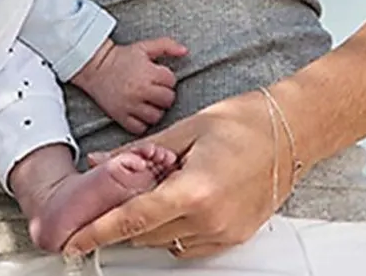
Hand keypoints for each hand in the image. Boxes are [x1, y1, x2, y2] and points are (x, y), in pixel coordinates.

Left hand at [64, 87, 291, 259]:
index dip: (98, 232)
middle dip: (124, 218)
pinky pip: (190, 243)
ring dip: (151, 222)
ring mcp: (225, 233)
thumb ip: (140, 151)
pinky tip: (179, 198)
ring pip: (167, 241)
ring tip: (156, 187)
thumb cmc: (244, 121)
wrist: (293, 130)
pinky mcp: (235, 237)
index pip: (134, 219)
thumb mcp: (187, 128)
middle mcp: (210, 220)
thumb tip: (101, 161)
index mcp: (195, 190)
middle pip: (146, 234)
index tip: (73, 240)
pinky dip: (175, 227)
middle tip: (112, 195)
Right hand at [69, 37, 186, 133]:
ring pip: (156, 117)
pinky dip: (142, 123)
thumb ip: (166, 46)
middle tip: (156, 90)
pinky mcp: (121, 117)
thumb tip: (184, 50)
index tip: (159, 77)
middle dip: (164, 95)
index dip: (167, 79)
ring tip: (148, 102)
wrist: (96, 67)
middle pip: (167, 101)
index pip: (171, 82)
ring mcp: (130, 105)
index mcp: (148, 72)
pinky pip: (140, 128)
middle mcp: (140, 90)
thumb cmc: (122, 57)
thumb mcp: (144, 47)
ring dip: (155, 110)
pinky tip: (140, 112)